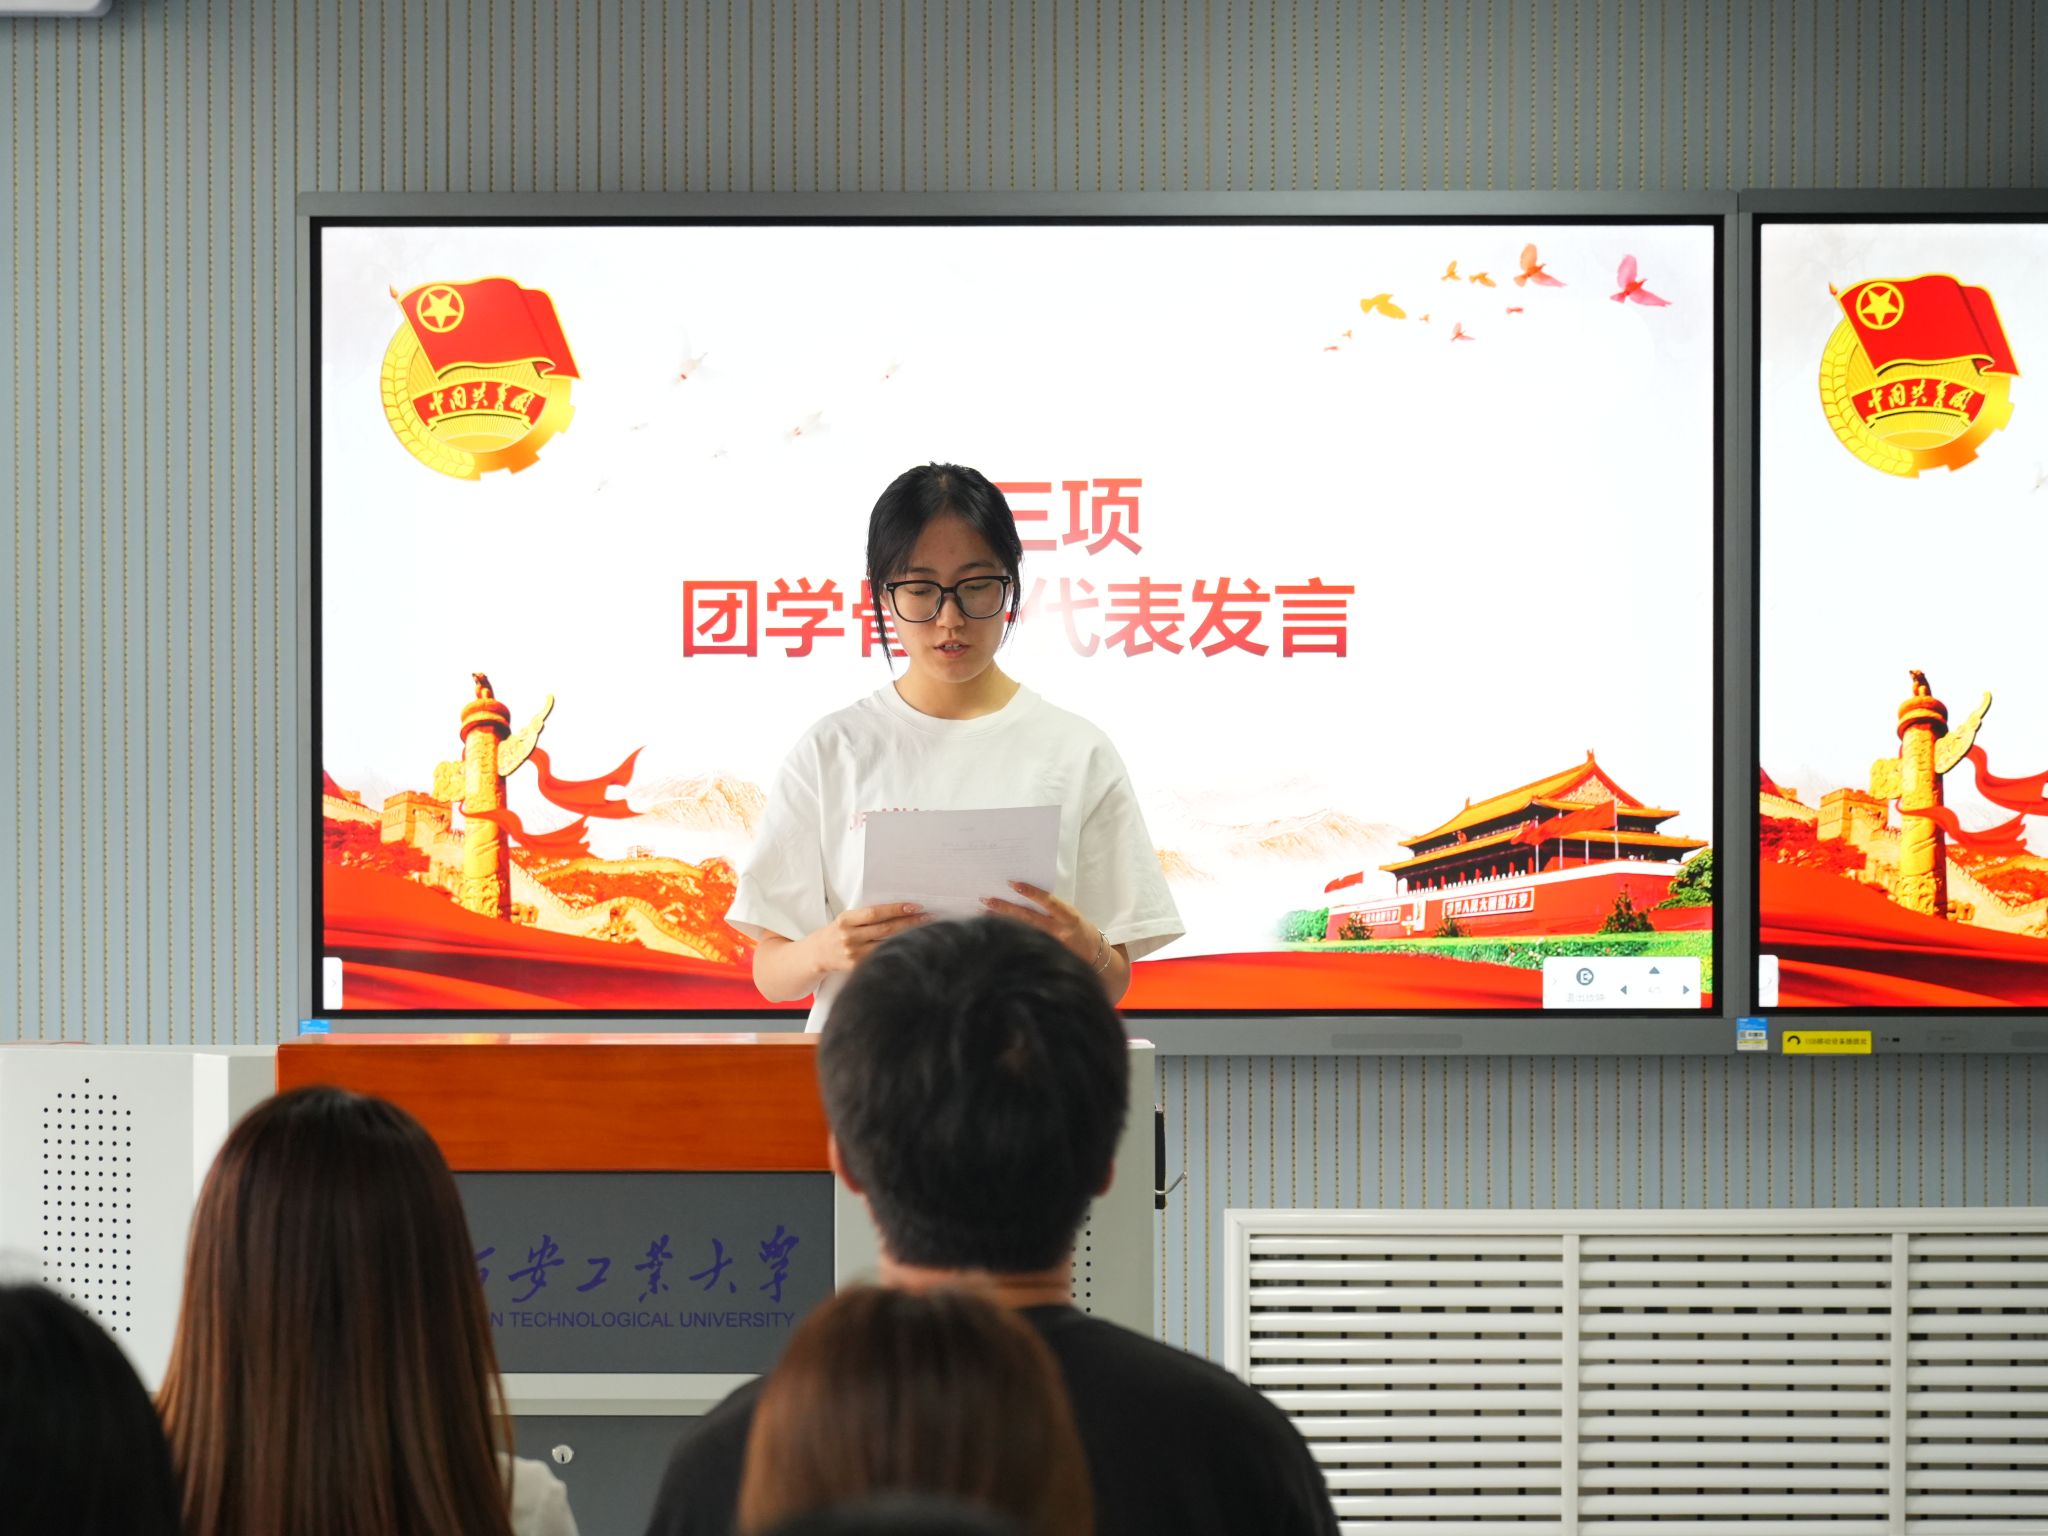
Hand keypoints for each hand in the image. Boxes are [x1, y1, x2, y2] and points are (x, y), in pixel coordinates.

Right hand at [806, 904, 925, 974]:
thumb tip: (898, 911)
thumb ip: (866, 917)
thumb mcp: (845, 920)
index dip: (896, 909)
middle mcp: (849, 937)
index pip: (875, 913)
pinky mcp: (857, 967)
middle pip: (885, 929)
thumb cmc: (835, 934)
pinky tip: (910, 948)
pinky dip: (896, 951)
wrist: (815, 955)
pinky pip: (880, 958)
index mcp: (845, 920)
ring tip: (925, 931)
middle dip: (909, 922)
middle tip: (929, 917)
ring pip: (886, 944)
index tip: (915, 906)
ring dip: (907, 937)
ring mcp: (853, 954)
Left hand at [982, 882, 1102, 968]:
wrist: (1096, 956)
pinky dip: (1009, 935)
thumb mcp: (1071, 915)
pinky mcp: (1046, 955)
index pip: (1048, 902)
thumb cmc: (1080, 930)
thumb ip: (1052, 908)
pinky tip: (994, 930)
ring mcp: (1052, 946)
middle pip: (1029, 918)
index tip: (1013, 884)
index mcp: (1069, 916)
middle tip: (986, 899)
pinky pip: (1025, 944)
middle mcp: (1060, 931)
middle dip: (1006, 908)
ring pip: (1023, 932)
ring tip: (983, 912)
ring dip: (1002, 921)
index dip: (1031, 893)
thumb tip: (1024, 895)